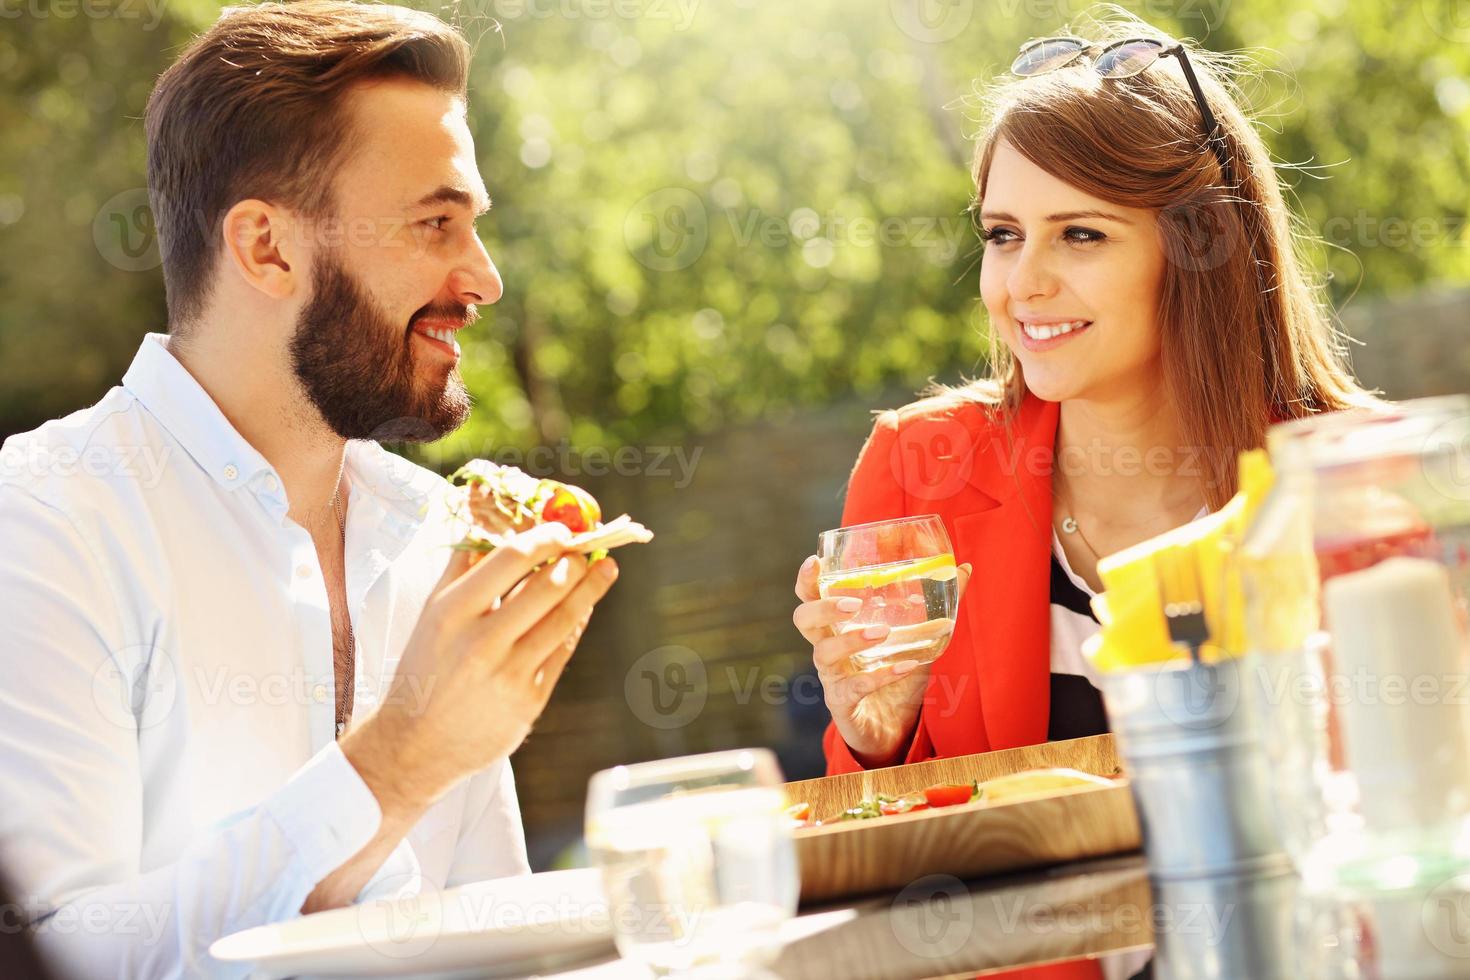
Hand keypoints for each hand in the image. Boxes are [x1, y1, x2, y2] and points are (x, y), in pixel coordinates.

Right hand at [344, 522, 618, 817]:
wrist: (415, 743)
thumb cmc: (425, 667)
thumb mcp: (432, 612)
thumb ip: (462, 564)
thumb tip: (485, 515)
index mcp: (452, 612)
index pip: (511, 559)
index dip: (545, 538)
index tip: (562, 530)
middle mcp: (482, 641)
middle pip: (546, 587)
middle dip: (576, 562)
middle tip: (589, 549)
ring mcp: (509, 674)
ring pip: (563, 619)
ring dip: (590, 590)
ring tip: (605, 571)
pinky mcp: (529, 700)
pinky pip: (563, 652)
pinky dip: (576, 625)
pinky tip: (583, 609)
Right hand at [793, 554, 970, 767]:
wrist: (893, 732)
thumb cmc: (896, 675)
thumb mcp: (917, 638)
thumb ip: (937, 605)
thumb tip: (966, 569)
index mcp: (837, 628)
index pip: (810, 598)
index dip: (807, 580)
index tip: (815, 562)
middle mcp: (828, 649)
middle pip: (804, 621)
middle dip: (824, 608)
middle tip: (853, 603)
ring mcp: (833, 678)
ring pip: (824, 654)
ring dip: (851, 639)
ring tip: (882, 633)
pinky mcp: (844, 705)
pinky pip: (854, 689)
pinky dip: (880, 676)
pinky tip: (905, 667)